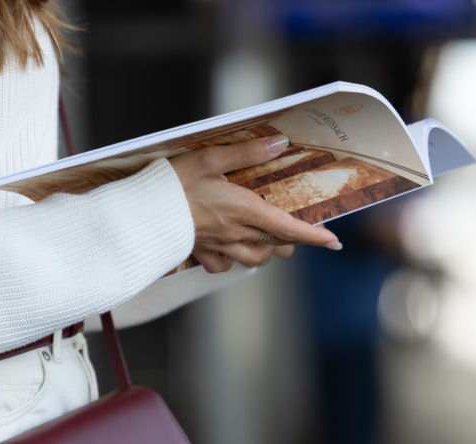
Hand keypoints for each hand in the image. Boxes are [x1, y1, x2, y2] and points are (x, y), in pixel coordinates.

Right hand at [169, 135, 340, 272]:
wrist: (141, 213)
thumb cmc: (173, 185)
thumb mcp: (211, 159)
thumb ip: (247, 153)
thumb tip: (278, 144)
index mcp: (245, 210)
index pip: (290, 229)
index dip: (315, 237)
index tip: (333, 242)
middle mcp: (237, 234)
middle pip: (276, 247)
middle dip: (289, 241)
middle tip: (290, 227)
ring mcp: (220, 247)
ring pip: (255, 259)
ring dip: (265, 250)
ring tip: (264, 238)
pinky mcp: (201, 254)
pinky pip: (224, 267)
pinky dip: (233, 261)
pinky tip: (230, 249)